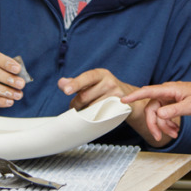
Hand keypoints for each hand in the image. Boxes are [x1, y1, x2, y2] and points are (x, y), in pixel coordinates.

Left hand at [60, 69, 180, 147]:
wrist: (129, 98)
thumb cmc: (105, 90)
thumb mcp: (93, 83)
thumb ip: (76, 83)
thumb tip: (61, 83)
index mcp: (101, 74)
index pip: (87, 77)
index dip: (76, 84)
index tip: (66, 90)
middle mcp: (109, 82)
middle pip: (85, 96)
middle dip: (76, 104)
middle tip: (76, 106)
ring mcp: (115, 95)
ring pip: (91, 107)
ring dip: (85, 112)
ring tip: (88, 110)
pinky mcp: (119, 107)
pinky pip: (100, 115)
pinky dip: (94, 117)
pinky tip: (96, 114)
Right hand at [122, 80, 190, 141]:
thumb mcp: (190, 106)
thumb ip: (173, 110)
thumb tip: (159, 114)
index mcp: (169, 90)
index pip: (147, 92)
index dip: (134, 96)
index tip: (123, 100)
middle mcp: (166, 92)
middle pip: (152, 109)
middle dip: (154, 124)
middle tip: (158, 137)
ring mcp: (169, 97)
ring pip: (158, 114)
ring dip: (164, 126)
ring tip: (174, 134)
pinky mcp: (172, 102)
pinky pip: (165, 114)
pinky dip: (168, 123)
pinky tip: (175, 130)